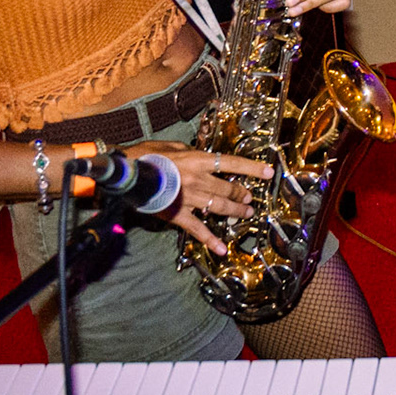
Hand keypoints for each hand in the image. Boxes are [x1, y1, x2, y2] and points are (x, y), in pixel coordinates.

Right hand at [127, 140, 276, 255]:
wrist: (126, 174)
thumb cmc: (146, 156)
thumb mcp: (171, 146)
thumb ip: (189, 151)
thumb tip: (200, 155)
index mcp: (198, 160)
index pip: (232, 163)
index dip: (253, 168)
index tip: (268, 172)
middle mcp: (199, 180)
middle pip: (228, 187)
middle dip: (242, 193)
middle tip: (249, 197)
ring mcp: (190, 199)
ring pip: (220, 206)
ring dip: (235, 210)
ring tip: (246, 213)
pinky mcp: (178, 215)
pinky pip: (198, 229)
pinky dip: (210, 239)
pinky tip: (221, 248)